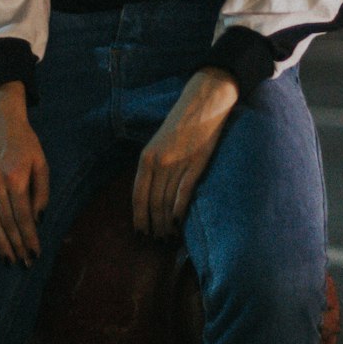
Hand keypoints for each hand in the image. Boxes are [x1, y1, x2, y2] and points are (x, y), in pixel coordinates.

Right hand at [0, 82, 49, 265]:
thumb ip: (41, 191)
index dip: (30, 237)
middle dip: (17, 245)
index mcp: (16, 178)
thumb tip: (38, 218)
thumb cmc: (25, 140)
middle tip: (23, 263)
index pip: (24, 217)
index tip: (35, 253)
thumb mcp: (41, 161)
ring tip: (7, 258)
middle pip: (7, 222)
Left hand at [132, 67, 237, 238]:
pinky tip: (179, 225)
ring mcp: (177, 164)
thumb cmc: (181, 124)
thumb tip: (152, 197)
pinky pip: (184, 195)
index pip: (138, 196)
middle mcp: (159, 162)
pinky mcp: (196, 165)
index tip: (141, 233)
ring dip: (167, 224)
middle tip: (157, 241)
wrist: (204, 102)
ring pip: (168, 203)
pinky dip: (180, 213)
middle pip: (153, 203)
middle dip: (154, 225)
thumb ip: (154, 167)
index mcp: (146, 157)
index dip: (139, 217)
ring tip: (169, 238)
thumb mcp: (160, 143)